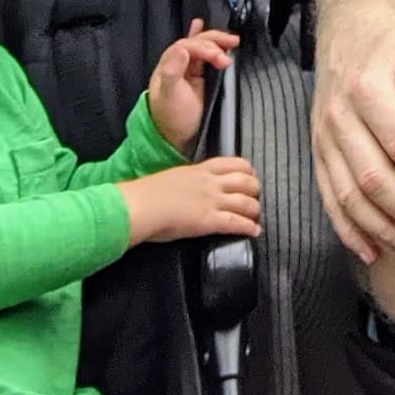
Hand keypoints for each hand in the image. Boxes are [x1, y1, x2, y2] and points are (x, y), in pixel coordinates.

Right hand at [121, 158, 261, 243]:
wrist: (138, 206)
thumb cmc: (145, 194)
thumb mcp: (172, 178)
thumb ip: (186, 181)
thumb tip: (186, 188)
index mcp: (200, 170)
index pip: (233, 163)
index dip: (248, 170)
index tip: (250, 176)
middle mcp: (210, 183)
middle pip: (246, 181)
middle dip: (255, 190)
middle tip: (255, 197)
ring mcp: (211, 201)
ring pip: (246, 201)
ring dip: (255, 209)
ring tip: (256, 216)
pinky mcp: (208, 221)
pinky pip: (236, 223)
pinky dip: (249, 227)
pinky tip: (254, 231)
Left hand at [147, 21, 238, 154]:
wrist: (175, 139)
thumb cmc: (172, 118)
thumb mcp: (170, 96)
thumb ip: (173, 72)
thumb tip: (183, 49)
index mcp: (169, 65)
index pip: (188, 46)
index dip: (206, 48)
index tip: (222, 59)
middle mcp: (177, 63)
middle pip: (196, 42)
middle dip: (215, 43)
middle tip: (233, 46)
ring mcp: (187, 69)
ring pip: (202, 46)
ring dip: (216, 41)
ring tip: (232, 41)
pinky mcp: (197, 77)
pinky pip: (200, 53)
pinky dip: (202, 40)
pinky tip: (198, 24)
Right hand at [312, 21, 394, 265]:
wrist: (348, 40)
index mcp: (367, 87)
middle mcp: (339, 116)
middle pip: (372, 177)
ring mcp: (324, 139)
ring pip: (348, 196)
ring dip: (382, 229)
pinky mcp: (319, 156)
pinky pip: (330, 200)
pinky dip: (350, 231)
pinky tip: (375, 252)